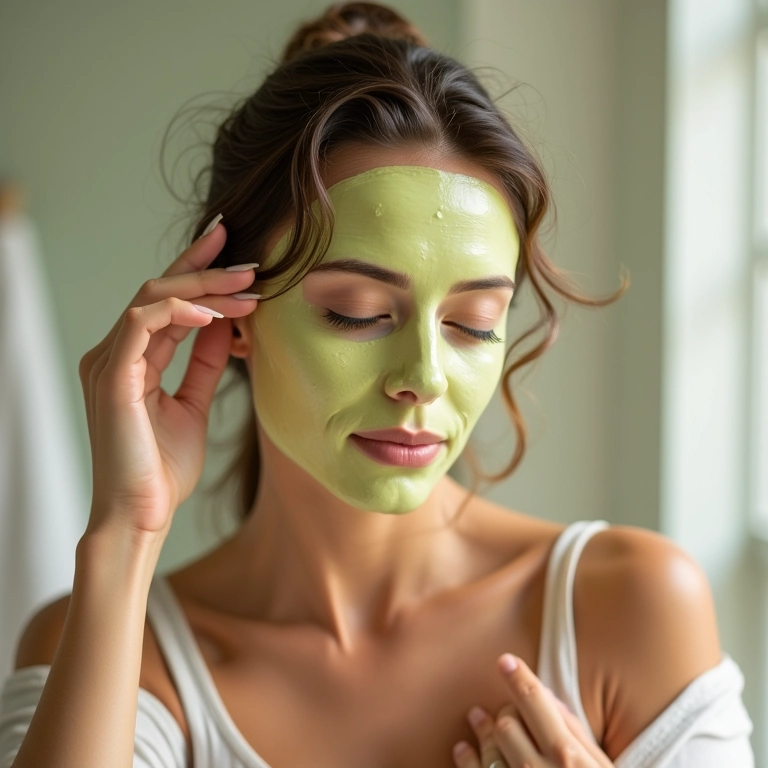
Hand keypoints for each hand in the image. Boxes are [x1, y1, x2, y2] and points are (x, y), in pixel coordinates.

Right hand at [79, 215, 258, 537]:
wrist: (142, 514)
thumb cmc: (162, 468)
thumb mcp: (194, 403)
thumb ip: (205, 362)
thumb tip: (227, 322)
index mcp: (132, 358)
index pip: (166, 302)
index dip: (199, 273)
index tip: (236, 256)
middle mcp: (116, 353)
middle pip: (158, 290)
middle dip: (206, 270)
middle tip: (249, 263)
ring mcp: (110, 362)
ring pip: (152, 298)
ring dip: (203, 288)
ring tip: (246, 288)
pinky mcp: (113, 376)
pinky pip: (143, 324)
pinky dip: (179, 311)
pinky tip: (214, 315)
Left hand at [452, 654, 613, 767]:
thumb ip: (579, 737)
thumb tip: (552, 702)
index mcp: (569, 758)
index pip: (535, 703)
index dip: (519, 678)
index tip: (505, 661)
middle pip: (508, 721)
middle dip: (507, 712)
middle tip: (506, 710)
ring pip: (488, 746)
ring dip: (481, 728)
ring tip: (476, 716)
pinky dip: (466, 757)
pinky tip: (462, 747)